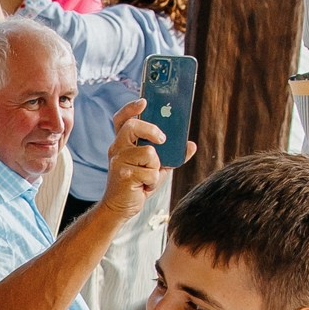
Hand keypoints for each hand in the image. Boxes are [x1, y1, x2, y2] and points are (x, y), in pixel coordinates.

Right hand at [100, 98, 184, 216]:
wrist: (121, 208)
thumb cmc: (138, 184)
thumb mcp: (157, 166)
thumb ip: (171, 154)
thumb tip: (191, 145)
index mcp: (123, 143)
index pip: (121, 119)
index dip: (131, 108)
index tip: (144, 102)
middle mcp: (117, 149)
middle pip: (133, 126)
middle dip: (151, 130)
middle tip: (162, 139)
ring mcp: (118, 161)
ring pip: (149, 152)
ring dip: (155, 167)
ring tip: (148, 177)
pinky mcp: (124, 175)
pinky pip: (151, 172)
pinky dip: (153, 181)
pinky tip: (144, 187)